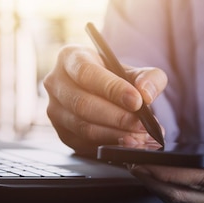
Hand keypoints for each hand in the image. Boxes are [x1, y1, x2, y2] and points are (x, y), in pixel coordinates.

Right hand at [43, 44, 167, 154]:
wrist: (103, 93)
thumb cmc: (116, 78)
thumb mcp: (134, 70)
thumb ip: (149, 77)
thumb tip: (146, 93)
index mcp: (70, 57)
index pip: (87, 73)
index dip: (112, 89)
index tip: (136, 101)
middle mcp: (56, 83)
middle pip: (83, 104)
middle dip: (116, 117)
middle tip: (141, 125)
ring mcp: (55, 110)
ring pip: (83, 127)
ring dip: (115, 134)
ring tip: (139, 136)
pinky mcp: (61, 133)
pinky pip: (83, 143)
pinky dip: (108, 145)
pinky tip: (128, 143)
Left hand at [129, 122, 203, 202]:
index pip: (203, 182)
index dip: (170, 175)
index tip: (143, 164)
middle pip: (190, 196)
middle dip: (155, 182)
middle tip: (127, 164)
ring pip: (193, 200)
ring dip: (163, 186)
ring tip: (139, 169)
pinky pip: (202, 195)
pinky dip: (179, 186)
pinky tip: (167, 174)